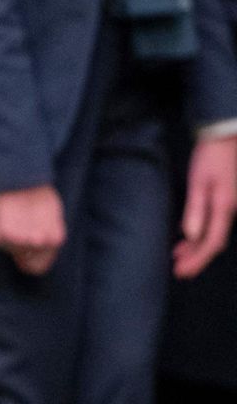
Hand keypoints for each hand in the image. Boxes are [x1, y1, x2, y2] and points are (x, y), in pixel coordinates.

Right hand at [0, 185, 65, 274]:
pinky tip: (4, 216)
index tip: (25, 253)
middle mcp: (40, 242)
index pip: (38, 268)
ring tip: (14, 217)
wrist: (22, 179)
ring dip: (8, 237)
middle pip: (23, 259)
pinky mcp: (5, 234)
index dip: (29, 262)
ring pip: (9, 249)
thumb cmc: (37, 195)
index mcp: (55, 239)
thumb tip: (31, 260)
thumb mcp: (52, 218)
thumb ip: (46, 239)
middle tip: (20, 226)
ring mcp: (22, 239)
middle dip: (20, 247)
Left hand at [176, 135, 236, 278]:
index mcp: (224, 207)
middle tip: (178, 271)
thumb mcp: (199, 182)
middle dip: (196, 258)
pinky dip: (199, 234)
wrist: (223, 136)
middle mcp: (230, 210)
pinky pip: (213, 224)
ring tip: (177, 257)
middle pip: (213, 242)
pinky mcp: (223, 199)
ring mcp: (228, 205)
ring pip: (213, 234)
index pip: (212, 242)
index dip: (197, 260)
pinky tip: (187, 237)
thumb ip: (195, 209)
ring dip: (196, 247)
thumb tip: (192, 236)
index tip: (182, 272)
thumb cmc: (209, 157)